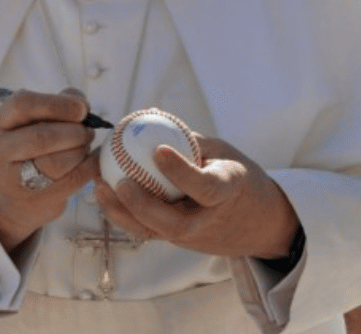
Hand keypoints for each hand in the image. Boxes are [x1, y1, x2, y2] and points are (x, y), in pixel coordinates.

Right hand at [0, 88, 98, 251]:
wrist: (18, 195)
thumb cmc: (32, 147)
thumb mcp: (34, 120)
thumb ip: (59, 105)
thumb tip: (82, 105)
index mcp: (0, 121)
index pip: (23, 104)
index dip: (56, 104)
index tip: (82, 108)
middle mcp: (0, 148)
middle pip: (41, 136)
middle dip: (74, 132)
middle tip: (88, 131)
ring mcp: (14, 177)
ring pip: (55, 162)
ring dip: (80, 150)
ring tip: (84, 146)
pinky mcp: (35, 199)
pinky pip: (71, 180)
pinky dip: (89, 166)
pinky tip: (92, 159)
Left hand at [94, 134, 298, 258]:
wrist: (260, 224)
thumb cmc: (239, 177)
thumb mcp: (224, 153)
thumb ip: (190, 141)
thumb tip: (150, 116)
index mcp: (229, 192)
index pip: (205, 187)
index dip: (181, 171)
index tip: (159, 150)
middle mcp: (210, 221)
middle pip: (174, 224)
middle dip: (142, 205)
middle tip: (119, 181)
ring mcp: (194, 237)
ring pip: (154, 233)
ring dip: (123, 214)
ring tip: (100, 188)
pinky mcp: (179, 242)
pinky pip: (148, 231)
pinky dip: (125, 215)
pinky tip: (105, 196)